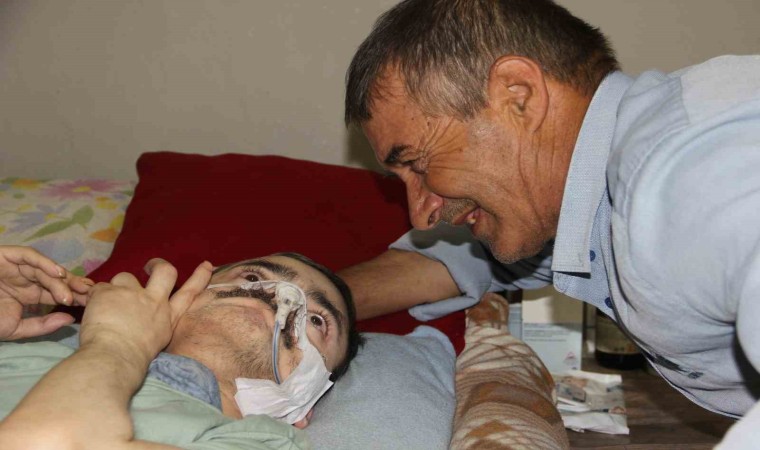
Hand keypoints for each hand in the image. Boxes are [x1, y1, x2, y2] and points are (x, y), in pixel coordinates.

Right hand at [0, 245, 92, 340]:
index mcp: (30, 295)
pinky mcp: (6, 256)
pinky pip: (28, 256)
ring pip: (44, 269)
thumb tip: (69, 319)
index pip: (58, 292)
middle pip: (55, 279)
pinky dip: (44, 263)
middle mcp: (26, 279)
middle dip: (74, 285)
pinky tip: (58, 274)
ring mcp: (16, 267)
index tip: (92, 303)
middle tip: (89, 294)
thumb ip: (42, 325)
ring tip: (71, 292)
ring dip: (60, 279)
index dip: (75, 295)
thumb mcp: (16, 329)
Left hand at [80, 259, 212, 362]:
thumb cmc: (133, 360)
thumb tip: (144, 321)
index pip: (188, 294)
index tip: (207, 265)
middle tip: (149, 266)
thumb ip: (154, 325)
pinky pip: (98, 288)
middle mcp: (154, 302)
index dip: (199, 278)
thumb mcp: (156, 342)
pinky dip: (94, 298)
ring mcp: (132, 294)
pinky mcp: (109, 292)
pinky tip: (91, 311)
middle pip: (165, 272)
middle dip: (158, 264)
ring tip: (106, 305)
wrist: (114, 358)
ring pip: (125, 277)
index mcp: (167, 318)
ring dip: (116, 288)